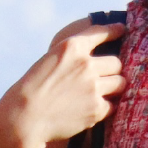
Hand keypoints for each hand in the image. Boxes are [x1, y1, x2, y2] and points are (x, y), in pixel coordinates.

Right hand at [0, 21, 126, 147]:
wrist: (24, 118)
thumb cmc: (33, 89)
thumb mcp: (50, 60)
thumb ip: (73, 55)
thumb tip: (94, 55)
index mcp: (72, 47)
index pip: (101, 32)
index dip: (115, 30)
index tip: (122, 29)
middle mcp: (86, 64)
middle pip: (117, 62)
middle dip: (113, 69)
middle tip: (107, 75)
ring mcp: (93, 87)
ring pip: (120, 82)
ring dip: (114, 86)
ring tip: (104, 92)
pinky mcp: (96, 109)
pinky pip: (113, 105)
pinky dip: (107, 106)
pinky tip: (96, 108)